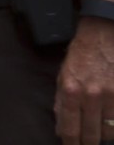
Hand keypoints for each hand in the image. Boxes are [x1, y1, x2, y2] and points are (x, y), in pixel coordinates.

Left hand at [55, 18, 113, 143]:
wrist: (103, 35)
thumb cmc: (81, 55)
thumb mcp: (63, 75)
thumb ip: (62, 102)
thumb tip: (61, 128)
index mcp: (71, 90)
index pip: (70, 129)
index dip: (71, 144)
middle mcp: (92, 95)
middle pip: (91, 135)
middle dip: (88, 144)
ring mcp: (111, 95)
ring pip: (110, 131)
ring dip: (104, 135)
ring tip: (100, 134)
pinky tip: (111, 125)